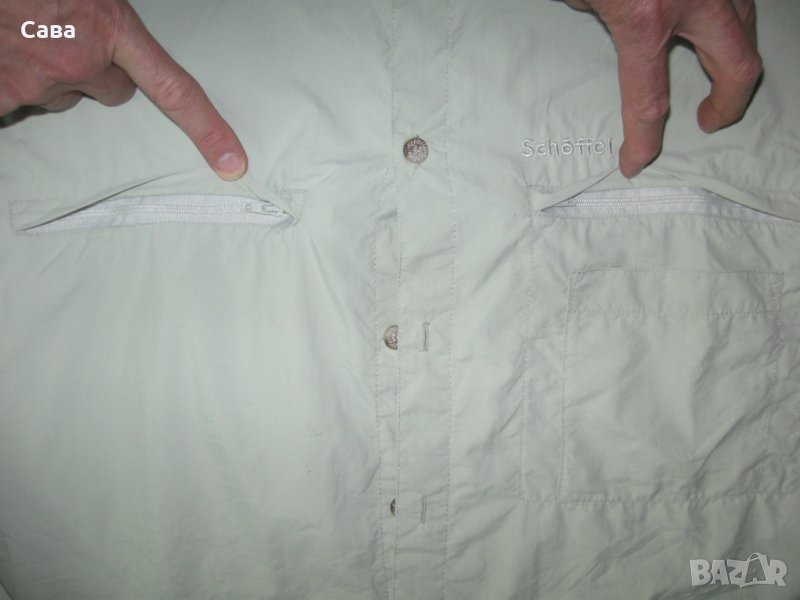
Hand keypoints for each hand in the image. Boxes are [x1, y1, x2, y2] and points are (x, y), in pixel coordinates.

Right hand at [0, 0, 247, 179]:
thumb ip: (109, 18)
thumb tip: (116, 38)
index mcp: (109, 27)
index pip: (174, 90)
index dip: (208, 130)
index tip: (234, 164)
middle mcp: (78, 63)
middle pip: (109, 91)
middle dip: (95, 71)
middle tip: (65, 35)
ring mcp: (35, 81)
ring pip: (59, 94)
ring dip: (49, 71)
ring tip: (26, 32)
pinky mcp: (0, 93)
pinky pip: (13, 101)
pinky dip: (9, 80)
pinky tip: (5, 49)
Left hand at [563, 0, 761, 177]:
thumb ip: (592, 13)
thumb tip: (600, 17)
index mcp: (645, 17)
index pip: (649, 99)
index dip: (643, 141)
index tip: (635, 163)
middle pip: (736, 65)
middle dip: (729, 101)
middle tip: (710, 120)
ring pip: (746, 23)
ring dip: (734, 54)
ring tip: (716, 77)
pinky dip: (728, 16)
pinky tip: (710, 26)